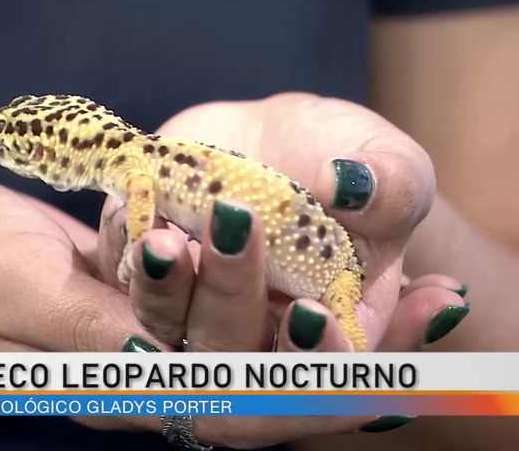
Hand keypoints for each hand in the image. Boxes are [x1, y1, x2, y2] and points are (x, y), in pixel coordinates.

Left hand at [92, 93, 471, 445]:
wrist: (283, 141)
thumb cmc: (351, 166)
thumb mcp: (396, 168)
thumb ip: (393, 186)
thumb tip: (348, 183)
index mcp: (336, 331)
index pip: (326, 376)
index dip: (317, 363)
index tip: (312, 315)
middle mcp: (259, 336)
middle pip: (232, 361)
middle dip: (229, 298)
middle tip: (235, 220)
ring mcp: (195, 308)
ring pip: (163, 325)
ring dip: (162, 284)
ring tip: (166, 234)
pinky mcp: (144, 269)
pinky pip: (122, 272)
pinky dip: (125, 248)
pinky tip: (136, 211)